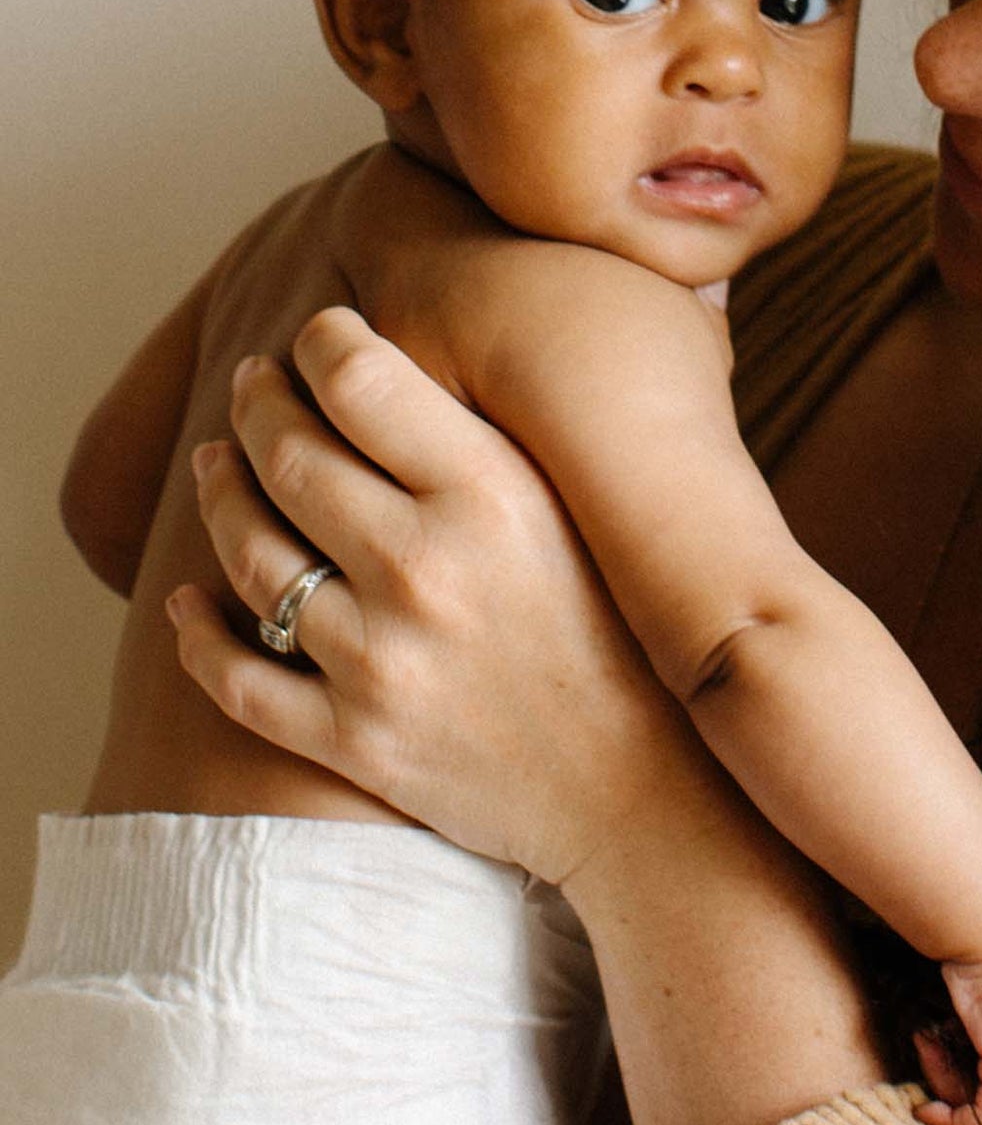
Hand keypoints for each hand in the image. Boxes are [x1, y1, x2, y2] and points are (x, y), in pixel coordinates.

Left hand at [169, 305, 672, 887]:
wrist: (651, 791)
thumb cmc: (639, 636)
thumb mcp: (601, 511)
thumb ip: (533, 433)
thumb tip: (498, 335)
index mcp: (496, 496)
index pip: (361, 381)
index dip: (323, 340)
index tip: (319, 333)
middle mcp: (425, 569)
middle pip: (291, 457)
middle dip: (257, 403)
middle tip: (253, 385)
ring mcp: (380, 661)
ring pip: (251, 555)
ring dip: (220, 496)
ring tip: (217, 466)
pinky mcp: (355, 741)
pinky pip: (236, 678)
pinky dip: (196, 634)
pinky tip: (186, 602)